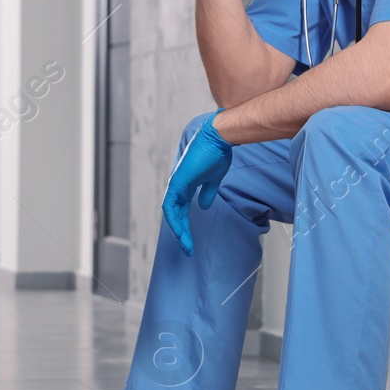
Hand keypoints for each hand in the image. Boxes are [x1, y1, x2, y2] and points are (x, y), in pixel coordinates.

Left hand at [161, 113, 233, 255]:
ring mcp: (176, 184)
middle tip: (188, 250)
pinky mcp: (177, 183)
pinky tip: (181, 234)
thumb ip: (207, 193)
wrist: (218, 139)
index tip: (191, 240)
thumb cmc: (218, 154)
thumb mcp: (214, 179)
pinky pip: (170, 207)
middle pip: (175, 214)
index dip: (185, 225)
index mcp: (187, 185)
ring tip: (186, 247)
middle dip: (181, 233)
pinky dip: (174, 221)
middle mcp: (179, 186)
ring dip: (178, 232)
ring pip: (171, 213)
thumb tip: (203, 206)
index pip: (181, 209)